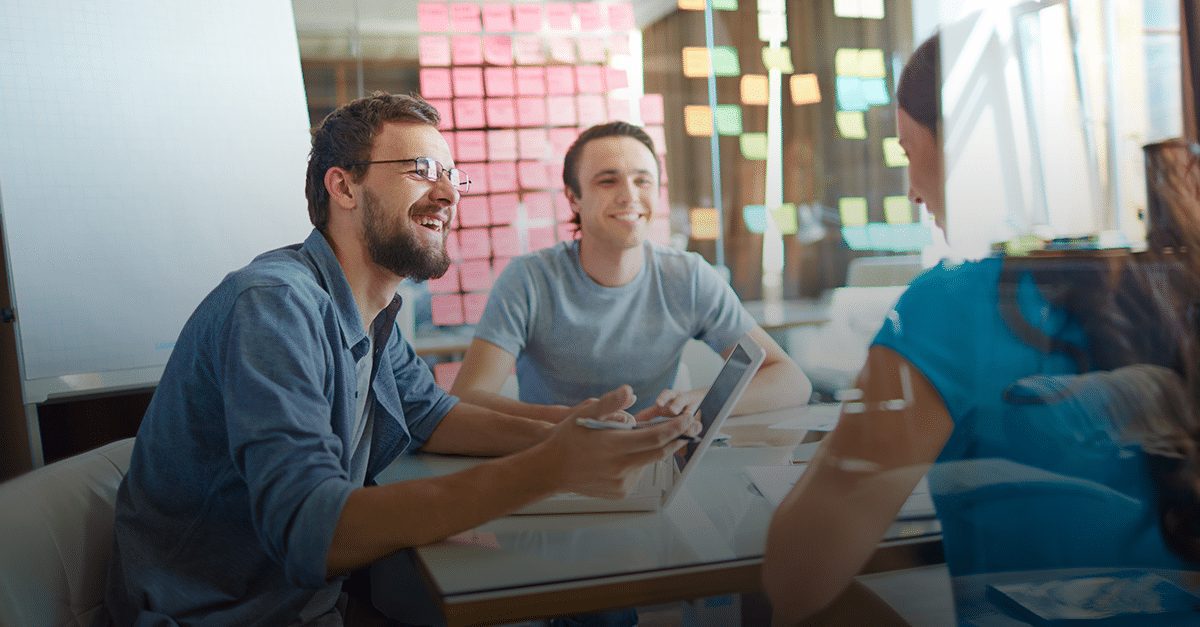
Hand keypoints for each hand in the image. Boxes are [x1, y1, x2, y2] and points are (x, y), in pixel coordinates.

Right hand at [540, 386, 694, 497]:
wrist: (552, 469)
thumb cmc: (568, 439)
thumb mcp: (585, 413)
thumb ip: (610, 403)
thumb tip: (630, 391)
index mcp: (614, 446)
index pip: (655, 437)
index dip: (675, 428)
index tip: (687, 419)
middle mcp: (620, 467)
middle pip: (659, 452)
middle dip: (675, 438)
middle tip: (687, 426)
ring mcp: (621, 483)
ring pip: (647, 463)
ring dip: (650, 450)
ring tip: (635, 440)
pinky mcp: (620, 492)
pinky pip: (637, 474)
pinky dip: (637, 463)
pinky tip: (622, 457)